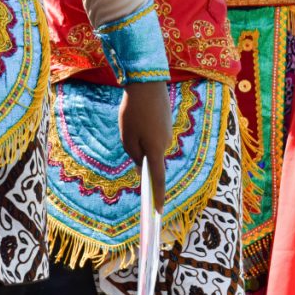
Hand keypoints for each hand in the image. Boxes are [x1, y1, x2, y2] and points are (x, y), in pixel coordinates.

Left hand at [119, 81, 170, 212]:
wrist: (147, 83)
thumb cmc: (133, 113)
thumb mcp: (127, 138)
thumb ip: (134, 155)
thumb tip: (142, 165)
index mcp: (156, 150)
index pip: (158, 180)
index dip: (157, 196)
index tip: (159, 212)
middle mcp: (166, 144)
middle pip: (150, 159)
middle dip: (139, 154)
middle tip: (129, 131)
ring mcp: (168, 133)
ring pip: (150, 146)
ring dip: (140, 139)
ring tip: (132, 120)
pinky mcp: (167, 124)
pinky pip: (153, 135)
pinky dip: (145, 131)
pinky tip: (139, 116)